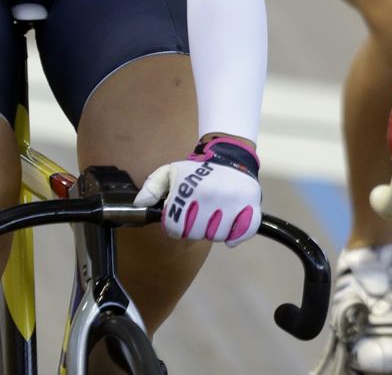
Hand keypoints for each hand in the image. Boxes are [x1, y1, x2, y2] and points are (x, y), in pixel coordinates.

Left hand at [133, 136, 260, 245]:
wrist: (230, 156)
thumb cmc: (197, 169)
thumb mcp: (170, 172)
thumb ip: (153, 186)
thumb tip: (140, 203)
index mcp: (190, 189)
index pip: (175, 227)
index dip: (174, 225)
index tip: (179, 216)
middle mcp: (212, 198)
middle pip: (195, 234)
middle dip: (193, 227)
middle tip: (198, 213)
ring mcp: (233, 204)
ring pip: (216, 237)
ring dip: (213, 229)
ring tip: (213, 212)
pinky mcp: (251, 209)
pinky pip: (240, 235)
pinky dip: (234, 234)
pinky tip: (229, 222)